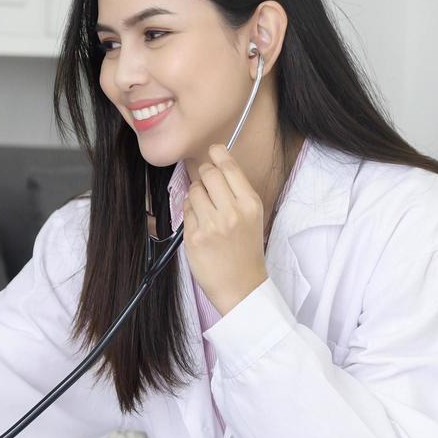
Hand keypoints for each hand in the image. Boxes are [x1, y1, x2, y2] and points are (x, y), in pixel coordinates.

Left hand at [182, 145, 269, 313]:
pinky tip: (200, 226)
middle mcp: (232, 212)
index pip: (229, 167)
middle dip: (204, 174)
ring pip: (194, 191)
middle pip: (208, 174)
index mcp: (250, 204)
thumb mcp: (252, 217)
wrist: (241, 286)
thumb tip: (214, 166)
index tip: (212, 150)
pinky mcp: (194, 237)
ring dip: (195, 195)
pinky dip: (190, 214)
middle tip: (205, 183)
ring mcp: (212, 225)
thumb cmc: (245, 251)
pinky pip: (185, 212)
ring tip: (205, 210)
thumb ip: (236, 193)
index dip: (217, 154)